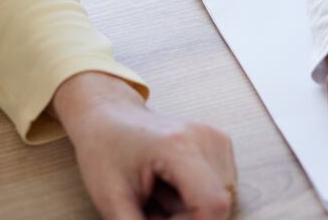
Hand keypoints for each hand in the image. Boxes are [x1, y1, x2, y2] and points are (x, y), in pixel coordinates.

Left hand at [53, 71, 235, 219]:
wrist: (108, 117)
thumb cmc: (105, 151)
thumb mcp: (111, 200)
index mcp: (178, 146)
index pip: (213, 203)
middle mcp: (205, 138)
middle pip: (218, 204)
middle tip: (152, 214)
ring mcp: (216, 139)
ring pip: (222, 199)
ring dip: (193, 213)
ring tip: (159, 201)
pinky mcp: (219, 144)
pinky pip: (220, 188)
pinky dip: (198, 200)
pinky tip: (172, 191)